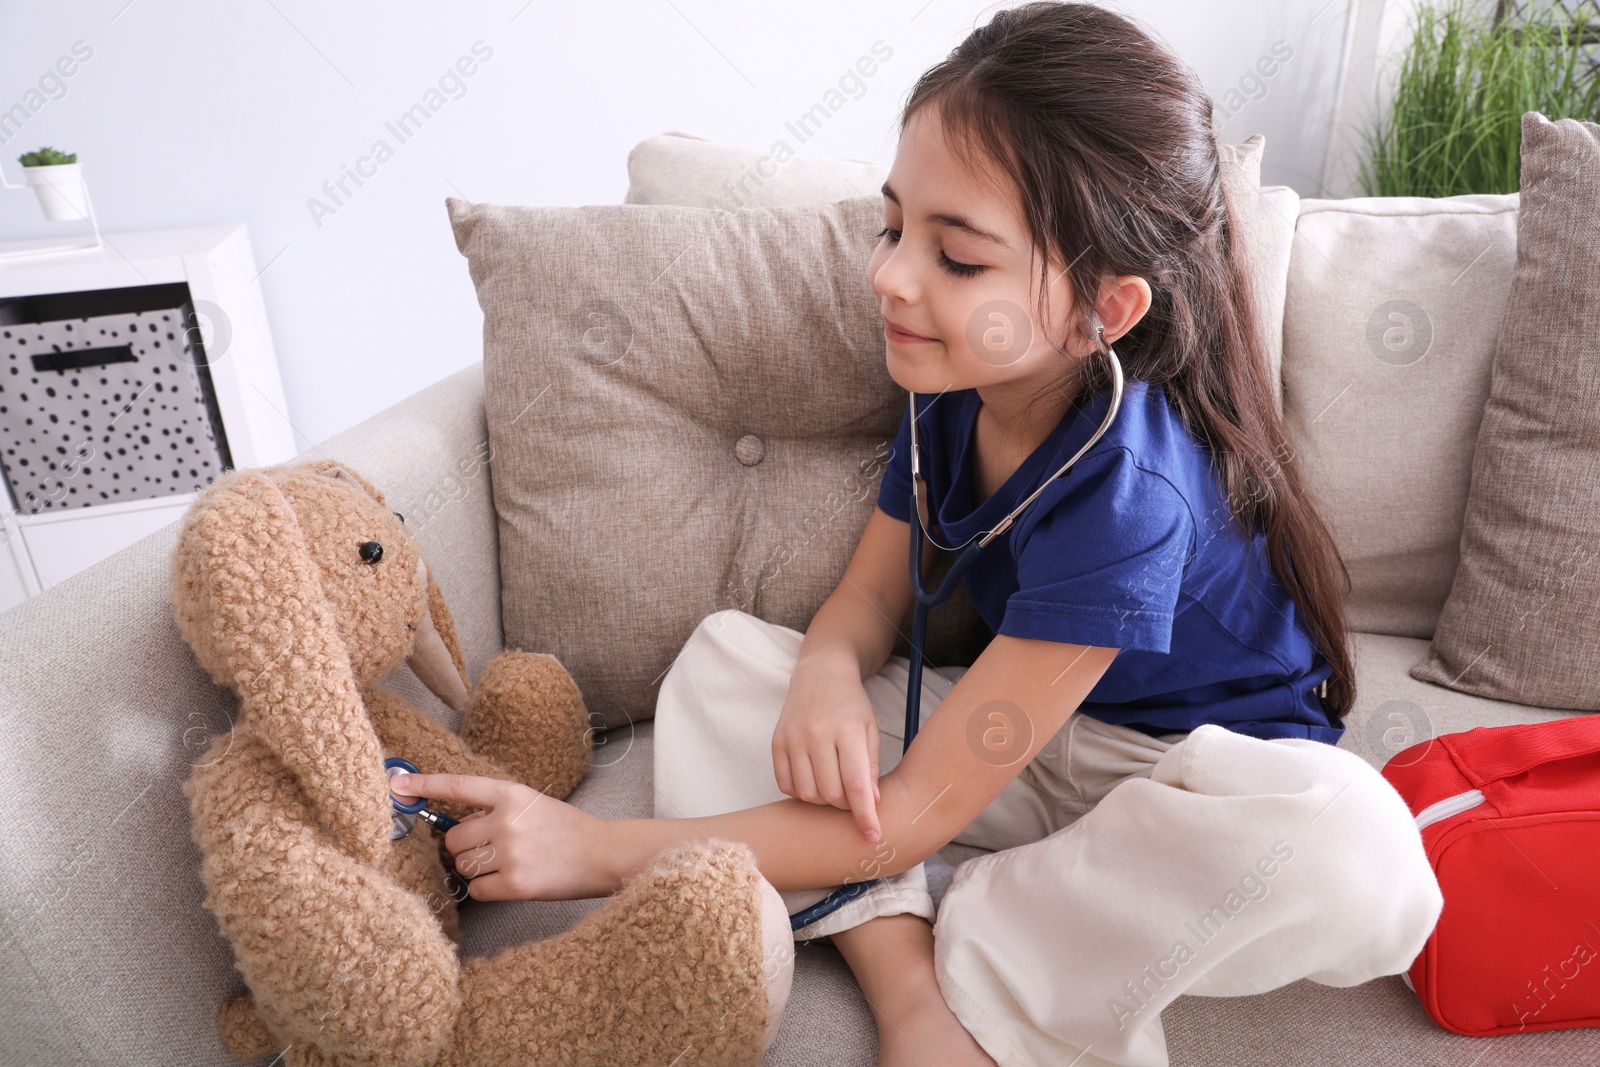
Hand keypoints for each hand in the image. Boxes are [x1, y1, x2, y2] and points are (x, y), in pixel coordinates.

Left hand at [386, 772, 611, 900]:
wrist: (603, 854)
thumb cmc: (566, 829)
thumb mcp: (532, 803)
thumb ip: (495, 808)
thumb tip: (453, 826)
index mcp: (512, 794)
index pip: (458, 787)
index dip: (424, 785)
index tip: (398, 785)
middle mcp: (507, 821)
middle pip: (453, 839)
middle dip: (465, 847)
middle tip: (492, 849)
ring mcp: (510, 853)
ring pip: (463, 866)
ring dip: (478, 869)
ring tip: (508, 864)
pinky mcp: (515, 885)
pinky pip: (477, 890)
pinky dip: (489, 890)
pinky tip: (512, 881)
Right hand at [771, 660, 882, 841]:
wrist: (820, 675)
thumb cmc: (851, 705)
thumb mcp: (870, 729)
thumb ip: (871, 766)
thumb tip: (872, 802)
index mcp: (847, 730)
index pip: (856, 784)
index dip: (865, 815)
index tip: (873, 835)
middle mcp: (817, 734)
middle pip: (830, 794)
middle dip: (845, 805)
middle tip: (852, 796)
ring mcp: (793, 738)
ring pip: (807, 793)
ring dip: (822, 800)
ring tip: (833, 786)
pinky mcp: (776, 743)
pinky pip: (786, 784)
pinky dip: (801, 791)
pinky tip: (813, 779)